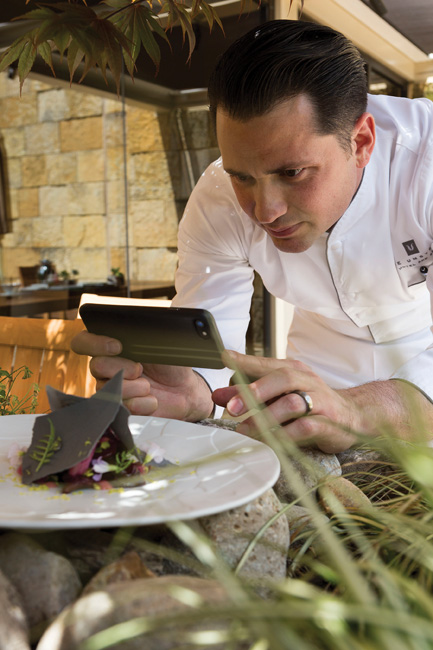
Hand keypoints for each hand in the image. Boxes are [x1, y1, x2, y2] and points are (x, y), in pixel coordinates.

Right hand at [71, 331, 213, 420]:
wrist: (184, 390)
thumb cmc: (169, 363)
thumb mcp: (157, 343)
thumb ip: (138, 334)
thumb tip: (126, 328)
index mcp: (110, 347)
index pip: (83, 342)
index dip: (94, 344)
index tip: (117, 346)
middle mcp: (105, 367)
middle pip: (96, 366)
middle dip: (122, 368)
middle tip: (140, 369)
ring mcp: (110, 389)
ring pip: (107, 389)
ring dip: (134, 387)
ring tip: (149, 386)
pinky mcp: (118, 409)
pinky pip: (120, 408)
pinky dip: (141, 404)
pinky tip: (151, 400)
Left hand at [213, 350, 361, 452]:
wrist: (353, 416)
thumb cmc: (309, 404)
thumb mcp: (278, 396)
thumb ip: (249, 395)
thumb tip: (218, 396)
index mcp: (293, 370)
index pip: (266, 363)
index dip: (245, 361)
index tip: (225, 359)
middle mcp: (307, 381)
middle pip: (282, 378)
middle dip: (256, 391)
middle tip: (232, 407)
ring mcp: (320, 401)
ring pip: (293, 403)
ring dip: (267, 417)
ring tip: (246, 431)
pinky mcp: (329, 423)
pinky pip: (307, 428)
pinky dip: (287, 435)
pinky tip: (272, 443)